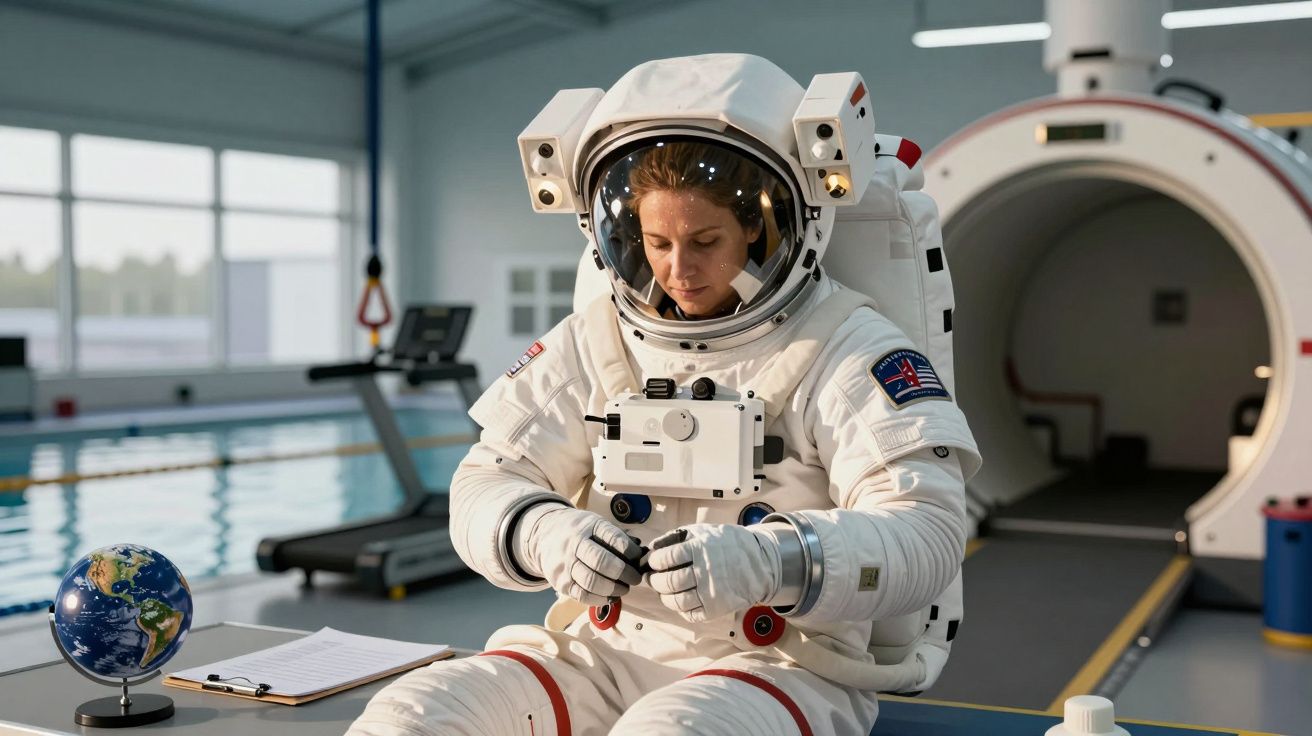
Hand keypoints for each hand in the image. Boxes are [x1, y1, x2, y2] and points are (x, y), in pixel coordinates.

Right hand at [516, 505, 642, 605]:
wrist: (544, 534)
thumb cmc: (582, 531)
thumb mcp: (596, 524)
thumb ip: (617, 538)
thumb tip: (642, 555)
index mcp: (588, 526)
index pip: (613, 538)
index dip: (631, 552)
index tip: (640, 559)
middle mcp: (574, 543)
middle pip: (602, 562)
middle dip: (624, 573)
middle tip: (635, 579)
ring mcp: (565, 564)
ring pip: (592, 581)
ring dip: (614, 589)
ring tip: (624, 589)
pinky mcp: (560, 582)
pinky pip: (582, 595)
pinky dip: (600, 599)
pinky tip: (610, 597)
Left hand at [645, 523, 781, 622]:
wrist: (760, 562)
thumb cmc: (728, 544)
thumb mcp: (704, 531)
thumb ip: (677, 536)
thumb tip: (652, 547)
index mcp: (700, 549)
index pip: (667, 558)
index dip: (654, 561)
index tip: (653, 562)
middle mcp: (705, 571)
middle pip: (669, 581)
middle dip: (655, 581)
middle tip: (653, 579)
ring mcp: (711, 592)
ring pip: (677, 601)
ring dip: (664, 597)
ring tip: (663, 591)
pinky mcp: (716, 608)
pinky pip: (691, 614)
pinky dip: (680, 609)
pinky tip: (680, 601)